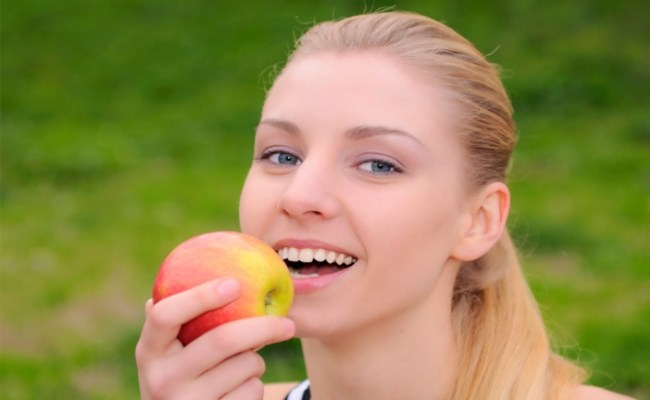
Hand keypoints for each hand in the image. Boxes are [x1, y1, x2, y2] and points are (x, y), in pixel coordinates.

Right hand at [135, 278, 294, 399]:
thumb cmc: (184, 371)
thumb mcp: (169, 350)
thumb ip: (176, 317)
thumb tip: (193, 266)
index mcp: (148, 351)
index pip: (165, 315)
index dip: (200, 296)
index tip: (235, 283)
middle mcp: (160, 379)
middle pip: (222, 340)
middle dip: (262, 326)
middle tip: (287, 323)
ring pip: (245, 367)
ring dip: (257, 360)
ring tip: (245, 363)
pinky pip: (252, 391)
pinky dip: (256, 385)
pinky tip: (240, 389)